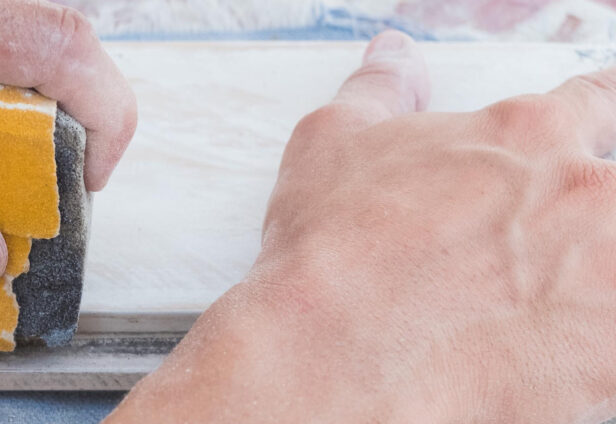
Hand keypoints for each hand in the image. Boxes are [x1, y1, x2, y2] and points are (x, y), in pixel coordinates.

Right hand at [106, 30, 615, 422]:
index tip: (590, 138)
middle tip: (545, 243)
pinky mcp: (609, 354)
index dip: (599, 115)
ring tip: (532, 306)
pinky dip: (588, 347)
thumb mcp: (333, 142)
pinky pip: (614, 349)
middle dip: (589, 212)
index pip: (599, 101)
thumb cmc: (332, 255)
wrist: (336, 353)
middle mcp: (583, 195)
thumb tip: (392, 57)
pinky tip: (536, 353)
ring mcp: (608, 274)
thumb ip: (379, 89)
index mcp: (527, 135)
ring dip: (590, 280)